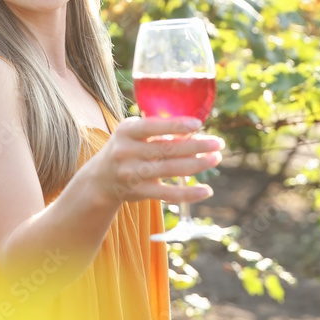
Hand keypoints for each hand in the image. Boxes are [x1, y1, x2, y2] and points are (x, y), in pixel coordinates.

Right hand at [87, 116, 223, 205]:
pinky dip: (188, 193)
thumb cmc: (127, 148)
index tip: (199, 124)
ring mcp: (131, 173)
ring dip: (197, 164)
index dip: (176, 125)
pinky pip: (167, 194)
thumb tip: (194, 130)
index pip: (153, 126)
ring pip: (170, 169)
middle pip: (167, 149)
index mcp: (126, 131)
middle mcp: (126, 151)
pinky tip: (206, 190)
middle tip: (218, 143)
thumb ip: (158, 130)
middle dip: (196, 145)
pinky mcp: (138, 192)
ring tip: (215, 159)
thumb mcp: (133, 133)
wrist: (100, 179)